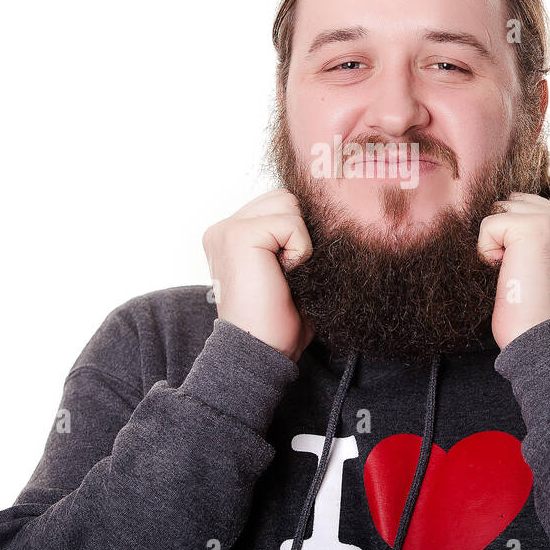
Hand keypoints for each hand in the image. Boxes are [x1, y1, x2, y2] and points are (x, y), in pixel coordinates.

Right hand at [202, 188, 315, 360]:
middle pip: (284, 198)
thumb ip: (293, 239)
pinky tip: (284, 276)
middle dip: (298, 232)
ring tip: (285, 273)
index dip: (297, 233)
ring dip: (299, 240)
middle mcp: (223, 228)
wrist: (261, 351)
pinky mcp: (238, 234)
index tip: (289, 270)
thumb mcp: (287, 271)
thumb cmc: (278, 321)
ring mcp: (227, 229)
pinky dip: (300, 251)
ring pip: (289, 204)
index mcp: (231, 235)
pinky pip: (292, 223)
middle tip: (287, 273)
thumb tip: (326, 213)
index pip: (279, 204)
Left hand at [477, 192, 549, 349]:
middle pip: (514, 203)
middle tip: (521, 275)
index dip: (516, 239)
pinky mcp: (535, 227)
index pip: (531, 206)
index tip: (532, 274)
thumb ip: (544, 238)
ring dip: (496, 244)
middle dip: (505, 236)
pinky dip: (486, 252)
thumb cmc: (541, 314)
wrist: (545, 343)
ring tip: (517, 274)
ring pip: (500, 211)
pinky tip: (508, 276)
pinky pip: (488, 225)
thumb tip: (506, 215)